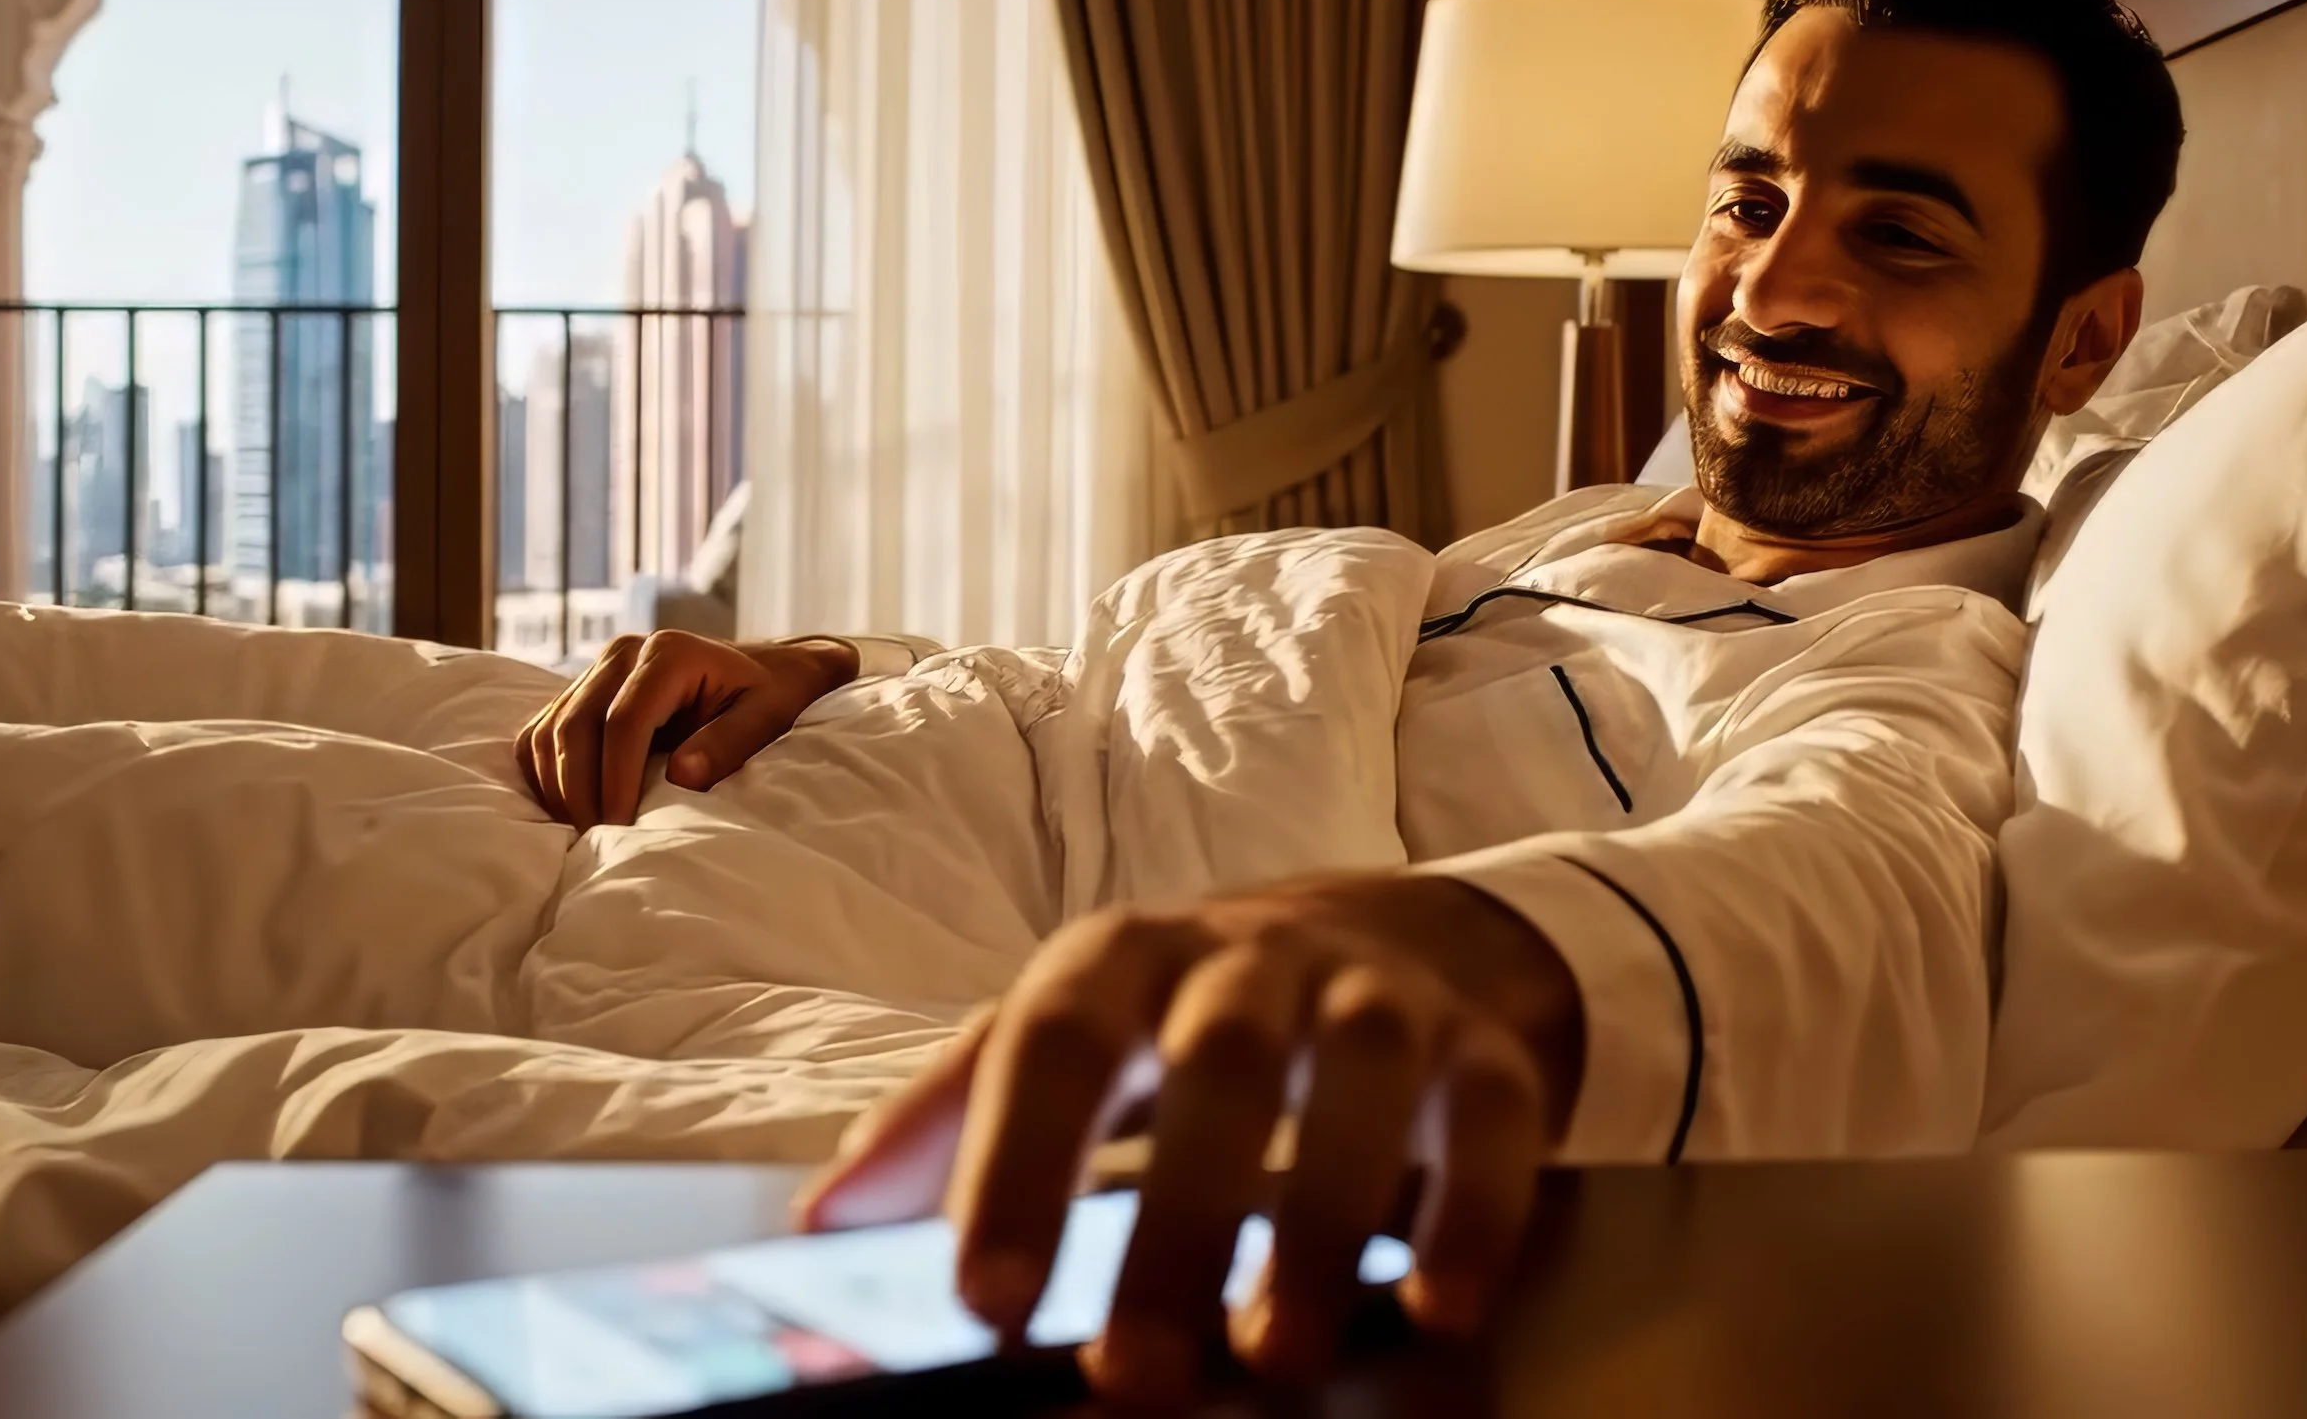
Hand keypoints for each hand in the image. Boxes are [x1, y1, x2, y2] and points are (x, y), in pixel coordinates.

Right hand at [513, 631, 858, 828]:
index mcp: (670, 653)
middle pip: (576, 725)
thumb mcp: (769, 716)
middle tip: (595, 841)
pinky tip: (565, 810)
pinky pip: (539, 733)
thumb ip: (730, 742)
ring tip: (582, 832)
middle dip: (580, 790)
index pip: (625, 720)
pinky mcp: (579, 690)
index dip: (617, 778)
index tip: (620, 826)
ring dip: (558, 787)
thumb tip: (681, 776)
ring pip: (549, 730)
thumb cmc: (770, 696)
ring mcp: (596, 669)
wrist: (764, 669)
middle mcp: (623, 653)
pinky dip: (544, 775)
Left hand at [794, 874, 1582, 1405]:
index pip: (1052, 1044)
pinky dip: (1473, 1211)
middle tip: (1135, 1374)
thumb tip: (813, 1223)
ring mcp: (1376, 996)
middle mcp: (1250, 961)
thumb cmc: (1174, 1016)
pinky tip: (1439, 1311)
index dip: (1013, 1167)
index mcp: (1118, 959)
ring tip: (1282, 1357)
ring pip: (1362, 1082)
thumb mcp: (1057, 1036)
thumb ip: (945, 1119)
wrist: (1374, 932)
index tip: (979, 1305)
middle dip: (1177, 1219)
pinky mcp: (1480, 1048)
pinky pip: (1493, 1116)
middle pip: (1219, 1066)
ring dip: (1320, 1220)